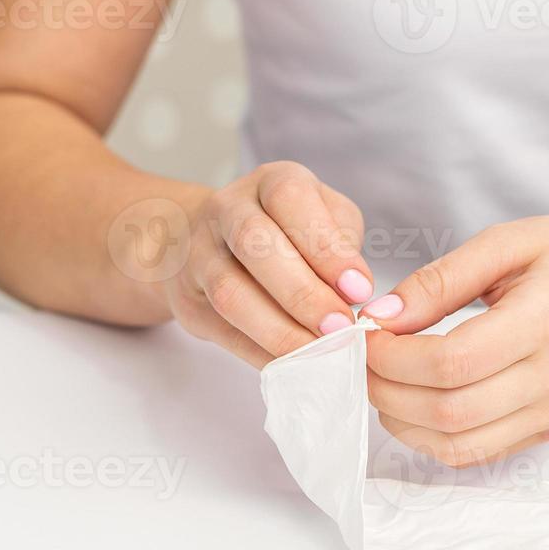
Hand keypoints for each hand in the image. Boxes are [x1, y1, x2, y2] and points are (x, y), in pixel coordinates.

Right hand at [164, 162, 374, 366]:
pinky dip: (263, 354)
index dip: (326, 247)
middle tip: (341, 328)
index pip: (291, 201)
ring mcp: (199, 254)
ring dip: (280, 330)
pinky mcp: (188, 301)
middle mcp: (227, 209)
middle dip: (303, 293)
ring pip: (231, 293)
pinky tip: (298, 367)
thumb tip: (354, 292)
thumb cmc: (287, 230)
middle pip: (255, 245)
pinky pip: (224, 331)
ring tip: (321, 354)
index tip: (360, 290)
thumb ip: (341, 244)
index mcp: (270, 182)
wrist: (205, 241)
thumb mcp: (324, 217)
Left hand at [360, 214, 548, 467]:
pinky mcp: (548, 430)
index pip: (454, 362)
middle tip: (363, 361)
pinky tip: (415, 403)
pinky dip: (432, 437)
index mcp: (547, 320)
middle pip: (452, 411)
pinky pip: (477, 453)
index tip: (367, 334)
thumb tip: (382, 317)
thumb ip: (439, 280)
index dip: (395, 357)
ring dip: (404, 422)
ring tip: (383, 383)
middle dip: (387, 391)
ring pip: (460, 444)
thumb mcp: (506, 243)